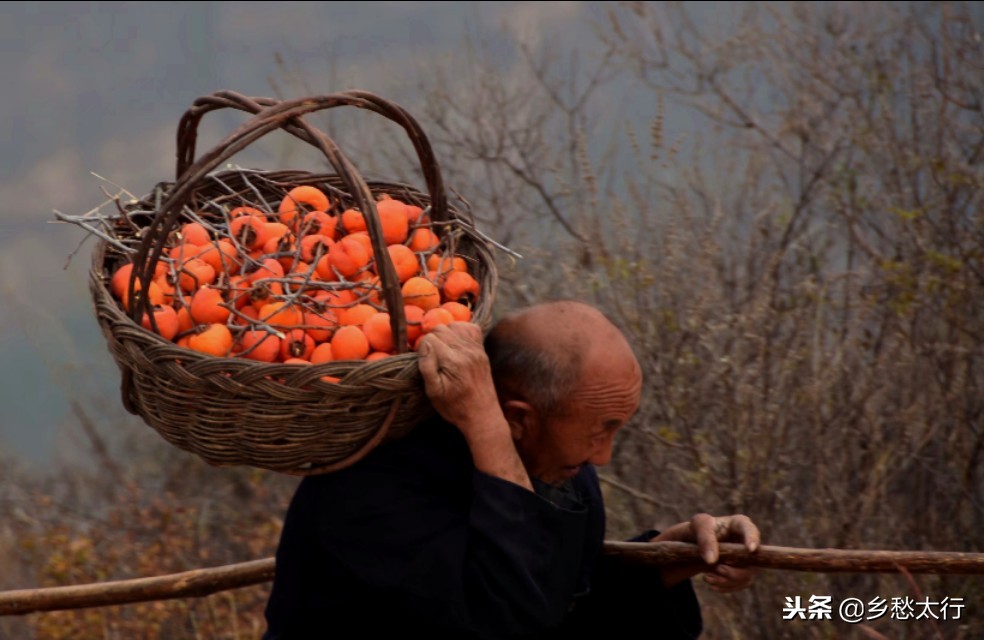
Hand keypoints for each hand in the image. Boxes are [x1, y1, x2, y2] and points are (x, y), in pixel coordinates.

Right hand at [417, 323, 531, 490]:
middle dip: (432, 339)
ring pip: (454, 325)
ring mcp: (476, 349)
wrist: (482, 414)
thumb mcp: (434, 392)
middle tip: (431, 356)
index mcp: (453, 361)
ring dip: (444, 334)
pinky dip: (460, 330)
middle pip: (441, 329)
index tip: (423, 360)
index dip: (422, 347)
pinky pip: (471, 328)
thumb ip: (427, 366)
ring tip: (442, 350)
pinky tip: (455, 343)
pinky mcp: (482, 350)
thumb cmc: (454, 407)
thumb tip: (424, 344)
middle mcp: (467, 351)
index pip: (430, 338)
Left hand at [652, 513, 760, 589]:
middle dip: (735, 570)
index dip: (753, 539)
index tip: (750, 550)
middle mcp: (747, 542)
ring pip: (747, 576)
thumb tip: (712, 561)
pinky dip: (726, 586)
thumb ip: (704, 539)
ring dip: (727, 580)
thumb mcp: (697, 526)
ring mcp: (747, 558)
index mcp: (739, 524)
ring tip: (707, 577)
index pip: (751, 530)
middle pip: (752, 560)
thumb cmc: (698, 529)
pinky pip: (741, 584)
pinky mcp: (743, 572)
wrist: (694, 543)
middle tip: (717, 568)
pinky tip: (712, 583)